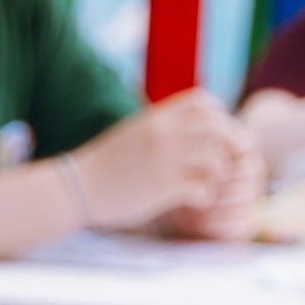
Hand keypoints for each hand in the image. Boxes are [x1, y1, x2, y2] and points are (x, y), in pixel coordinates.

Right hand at [81, 90, 261, 230]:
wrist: (76, 188)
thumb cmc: (104, 165)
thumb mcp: (132, 133)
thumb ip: (158, 128)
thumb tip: (182, 126)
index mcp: (155, 118)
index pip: (202, 103)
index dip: (219, 115)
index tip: (218, 133)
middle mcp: (163, 134)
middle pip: (216, 127)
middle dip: (228, 144)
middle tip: (224, 162)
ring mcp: (164, 160)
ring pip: (216, 159)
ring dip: (220, 173)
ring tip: (210, 183)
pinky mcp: (162, 188)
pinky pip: (203, 189)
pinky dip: (206, 196)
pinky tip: (197, 201)